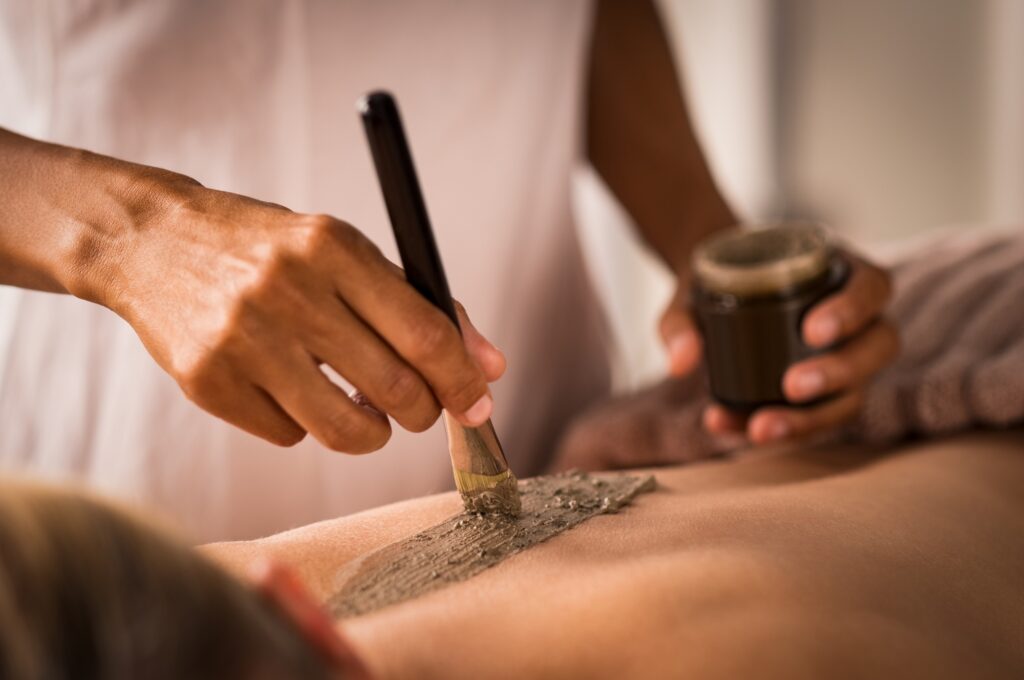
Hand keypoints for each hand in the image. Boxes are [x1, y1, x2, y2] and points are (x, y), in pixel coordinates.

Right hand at [93, 177, 504, 452]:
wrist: (155, 242)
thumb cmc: (271, 251)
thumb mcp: (345, 254)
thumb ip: (422, 307)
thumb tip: (491, 368)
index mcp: (332, 248)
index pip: (424, 332)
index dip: (463, 380)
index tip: (478, 404)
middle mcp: (287, 291)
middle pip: (395, 389)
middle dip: (425, 413)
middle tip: (419, 409)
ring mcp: (242, 340)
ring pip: (346, 429)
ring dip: (374, 433)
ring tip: (368, 412)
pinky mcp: (207, 382)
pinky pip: (290, 437)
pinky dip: (307, 425)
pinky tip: (291, 389)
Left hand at [659, 250, 898, 444]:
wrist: (707, 298)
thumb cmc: (713, 285)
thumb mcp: (690, 294)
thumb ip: (681, 323)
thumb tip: (681, 364)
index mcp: (841, 273)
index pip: (871, 287)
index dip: (851, 310)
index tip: (812, 331)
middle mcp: (858, 319)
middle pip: (877, 347)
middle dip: (838, 372)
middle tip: (791, 386)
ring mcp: (846, 359)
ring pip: (853, 395)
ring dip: (811, 419)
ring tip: (761, 429)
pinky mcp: (826, 393)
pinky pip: (818, 419)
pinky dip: (781, 430)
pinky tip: (737, 432)